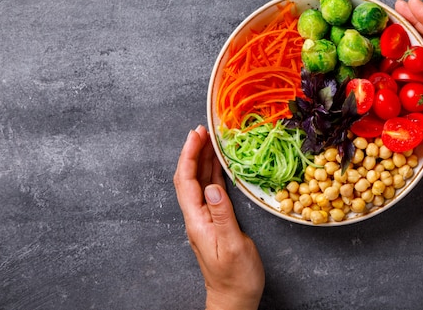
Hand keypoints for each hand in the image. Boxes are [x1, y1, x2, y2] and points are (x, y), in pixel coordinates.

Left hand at [174, 125, 264, 309]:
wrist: (234, 298)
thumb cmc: (236, 277)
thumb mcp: (232, 245)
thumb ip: (223, 215)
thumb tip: (214, 187)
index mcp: (197, 221)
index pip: (186, 181)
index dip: (189, 155)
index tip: (196, 135)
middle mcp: (197, 217)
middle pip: (189, 178)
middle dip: (193, 151)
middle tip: (203, 129)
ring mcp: (204, 219)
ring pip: (199, 182)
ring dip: (202, 160)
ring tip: (210, 139)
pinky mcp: (214, 221)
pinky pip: (210, 191)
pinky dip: (213, 173)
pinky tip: (218, 164)